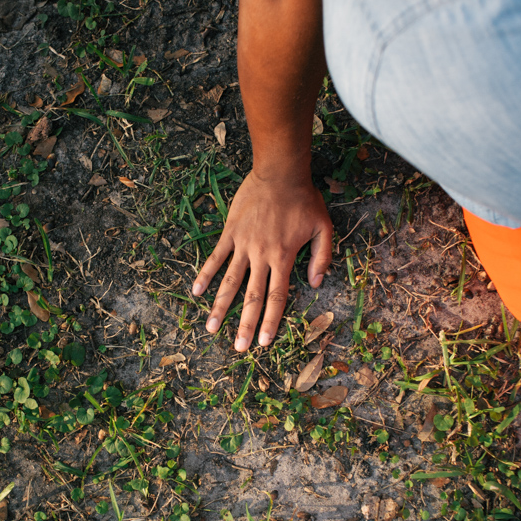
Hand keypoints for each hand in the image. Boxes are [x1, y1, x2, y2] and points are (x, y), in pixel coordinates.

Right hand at [192, 170, 333, 350]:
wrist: (280, 172)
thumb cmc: (304, 199)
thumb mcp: (324, 227)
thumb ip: (321, 258)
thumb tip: (316, 284)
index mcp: (284, 257)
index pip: (276, 297)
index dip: (270, 321)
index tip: (262, 343)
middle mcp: (262, 255)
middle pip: (252, 297)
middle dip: (245, 325)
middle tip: (238, 347)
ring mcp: (243, 244)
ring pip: (230, 282)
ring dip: (220, 306)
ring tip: (210, 327)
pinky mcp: (231, 232)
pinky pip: (216, 257)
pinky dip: (206, 274)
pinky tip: (196, 291)